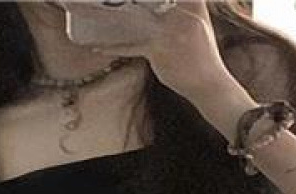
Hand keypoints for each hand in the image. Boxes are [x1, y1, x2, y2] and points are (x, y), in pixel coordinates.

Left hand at [69, 1, 233, 99]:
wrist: (209, 83)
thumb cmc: (200, 54)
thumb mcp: (196, 22)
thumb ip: (183, 5)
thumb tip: (154, 3)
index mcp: (191, 1)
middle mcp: (182, 10)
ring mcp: (170, 28)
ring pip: (133, 17)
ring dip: (108, 13)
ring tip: (86, 8)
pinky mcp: (160, 48)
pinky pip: (131, 46)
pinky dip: (113, 46)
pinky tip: (96, 46)